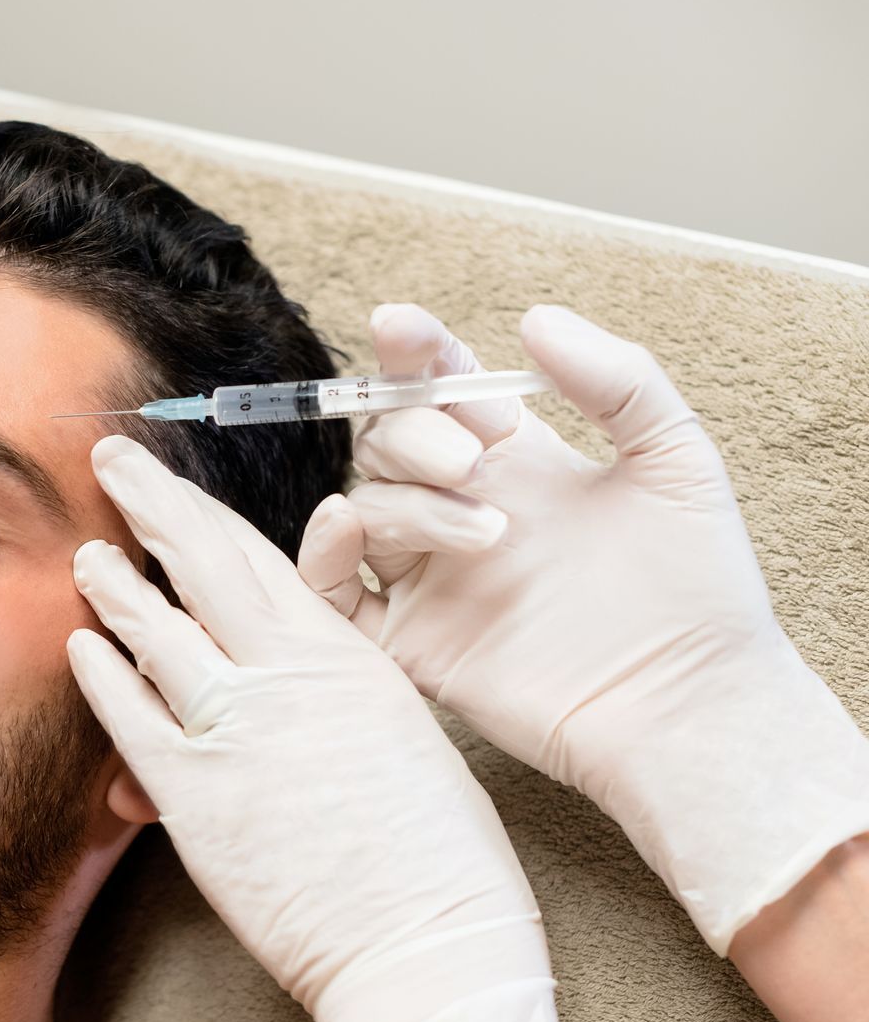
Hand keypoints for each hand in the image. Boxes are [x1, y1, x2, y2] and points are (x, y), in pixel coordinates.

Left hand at [66, 433, 563, 1021]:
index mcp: (344, 656)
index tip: (172, 480)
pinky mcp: (195, 797)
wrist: (427, 950)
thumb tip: (294, 649)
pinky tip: (81, 649)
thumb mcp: (400, 733)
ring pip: (156, 633)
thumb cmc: (437, 857)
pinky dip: (103, 677)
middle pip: (201, 565)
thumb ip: (339, 680)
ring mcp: (233, 731)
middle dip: (150, 504)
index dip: (202, 511)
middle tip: (111, 460)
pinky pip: (131, 718)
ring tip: (87, 555)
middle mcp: (284, 676)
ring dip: (114, 588)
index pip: (256, 557)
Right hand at [298, 303, 868, 953]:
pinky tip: (352, 530)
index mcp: (517, 463)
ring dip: (406, 501)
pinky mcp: (411, 641)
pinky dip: (324, 551)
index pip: (441, 388)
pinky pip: (331, 590)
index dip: (413, 352)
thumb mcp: (676, 457)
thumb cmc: (697, 589)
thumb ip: (617, 378)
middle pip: (388, 441)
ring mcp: (431, 578)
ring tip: (488, 531)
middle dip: (414, 434)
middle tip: (472, 463)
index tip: (403, 329)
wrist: (689, 703)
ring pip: (364, 507)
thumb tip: (533, 318)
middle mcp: (462, 511)